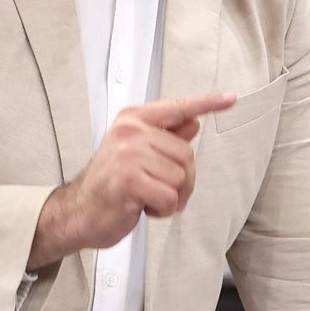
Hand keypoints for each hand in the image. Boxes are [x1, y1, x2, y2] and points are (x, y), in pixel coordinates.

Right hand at [27, 92, 235, 268]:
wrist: (78, 212)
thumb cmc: (110, 184)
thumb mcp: (137, 155)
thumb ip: (165, 137)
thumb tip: (194, 123)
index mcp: (133, 120)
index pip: (177, 107)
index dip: (206, 103)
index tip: (231, 98)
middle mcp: (130, 131)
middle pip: (186, 154)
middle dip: (180, 181)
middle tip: (157, 190)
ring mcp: (128, 154)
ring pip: (180, 178)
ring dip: (170, 198)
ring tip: (145, 198)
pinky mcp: (129, 179)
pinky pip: (169, 197)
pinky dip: (162, 210)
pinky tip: (143, 208)